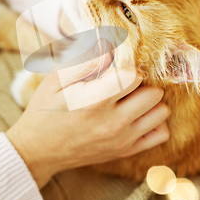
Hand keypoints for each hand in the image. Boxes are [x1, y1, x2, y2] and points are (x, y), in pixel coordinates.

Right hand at [6, 45, 169, 188]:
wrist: (38, 150)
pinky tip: (138, 114)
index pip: (133, 76)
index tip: (117, 67)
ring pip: (161, 112)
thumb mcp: (55, 80)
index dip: (128, 66)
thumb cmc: (45, 110)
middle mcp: (113, 123)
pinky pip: (161, 134)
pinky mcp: (126, 151)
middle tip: (127, 81)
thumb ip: (85, 62)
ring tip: (133, 97)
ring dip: (151, 101)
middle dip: (143, 82)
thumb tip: (111, 48)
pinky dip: (155, 122)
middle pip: (153, 93)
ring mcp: (122, 140)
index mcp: (95, 102)